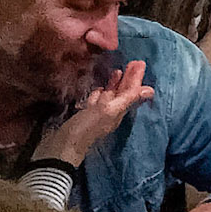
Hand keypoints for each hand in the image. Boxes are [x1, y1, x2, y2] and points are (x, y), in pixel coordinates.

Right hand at [35, 60, 153, 167]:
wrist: (60, 148)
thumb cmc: (85, 128)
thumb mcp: (108, 111)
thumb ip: (128, 99)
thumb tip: (151, 91)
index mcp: (117, 112)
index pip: (130, 92)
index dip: (135, 78)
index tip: (140, 63)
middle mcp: (109, 112)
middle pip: (121, 92)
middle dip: (127, 78)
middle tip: (134, 62)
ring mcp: (95, 114)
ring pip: (108, 96)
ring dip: (114, 84)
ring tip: (118, 70)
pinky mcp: (83, 115)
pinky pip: (94, 101)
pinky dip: (98, 93)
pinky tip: (98, 88)